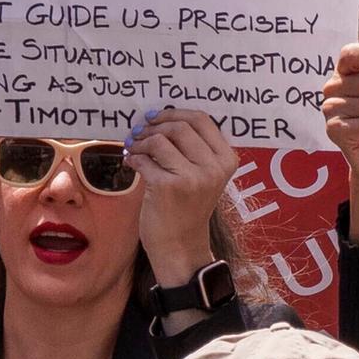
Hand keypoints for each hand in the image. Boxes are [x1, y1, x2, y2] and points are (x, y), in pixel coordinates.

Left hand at [130, 103, 235, 278]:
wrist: (180, 246)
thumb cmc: (187, 208)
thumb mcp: (204, 176)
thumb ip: (193, 148)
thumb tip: (159, 117)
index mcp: (226, 159)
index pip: (202, 119)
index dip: (174, 113)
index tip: (155, 117)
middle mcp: (213, 167)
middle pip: (179, 126)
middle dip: (153, 126)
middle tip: (139, 132)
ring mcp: (191, 177)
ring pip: (160, 140)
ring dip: (141, 142)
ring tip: (134, 149)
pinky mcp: (167, 187)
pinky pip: (144, 159)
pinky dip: (133, 158)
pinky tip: (131, 164)